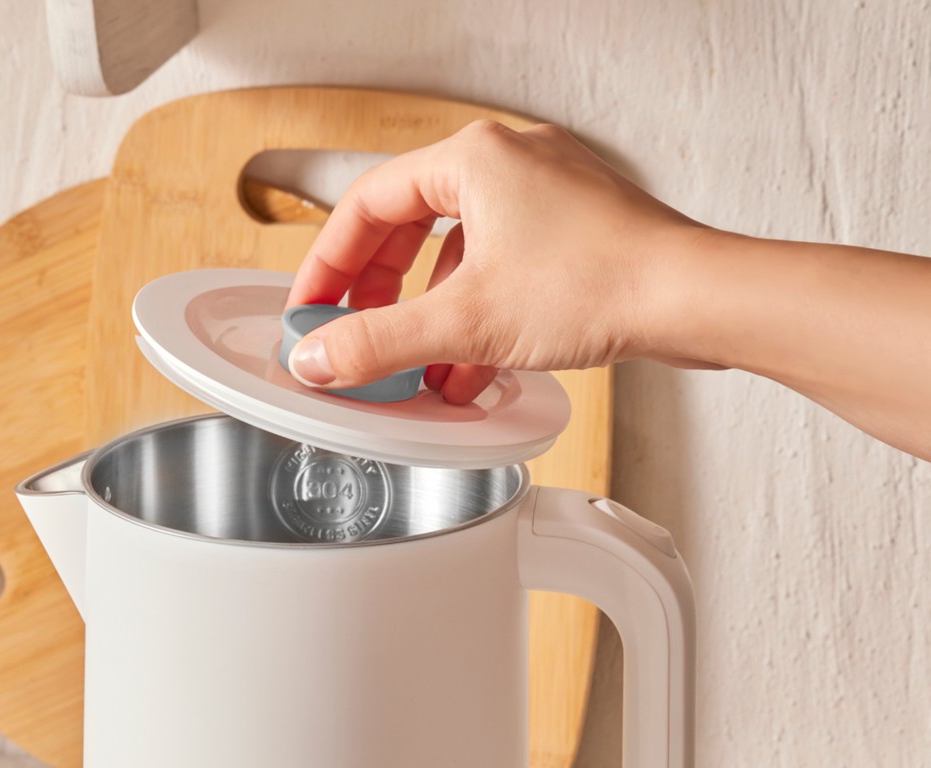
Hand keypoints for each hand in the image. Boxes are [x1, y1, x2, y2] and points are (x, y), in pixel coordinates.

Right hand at [285, 119, 709, 404]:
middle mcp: (509, 164)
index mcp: (473, 159)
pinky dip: (475, 316)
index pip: (366, 204)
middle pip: (409, 226)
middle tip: (354, 334)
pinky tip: (470, 369)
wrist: (694, 299)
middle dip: (378, 293)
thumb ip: (380, 343)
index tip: (311, 307)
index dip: (327, 263)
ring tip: (414, 369)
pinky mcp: (573, 232)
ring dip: (429, 317)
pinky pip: (500, 269)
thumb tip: (320, 358)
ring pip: (457, 254)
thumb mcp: (466, 322)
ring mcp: (545, 196)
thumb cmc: (603, 282)